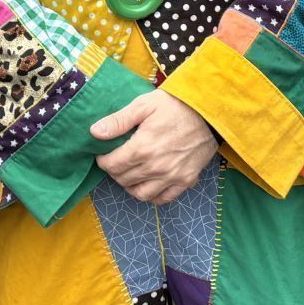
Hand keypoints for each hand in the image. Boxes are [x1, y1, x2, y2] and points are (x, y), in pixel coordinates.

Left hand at [92, 90, 216, 204]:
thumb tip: (95, 132)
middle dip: (115, 171)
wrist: (208, 112)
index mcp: (142, 148)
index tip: (104, 154)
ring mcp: (172, 176)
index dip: (103, 160)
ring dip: (130, 186)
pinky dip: (152, 195)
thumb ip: (118, 121)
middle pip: (123, 180)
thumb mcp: (144, 105)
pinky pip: (163, 198)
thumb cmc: (175, 105)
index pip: (112, 165)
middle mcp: (155, 167)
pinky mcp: (186, 180)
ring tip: (130, 173)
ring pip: (140, 194)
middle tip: (116, 160)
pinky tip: (148, 183)